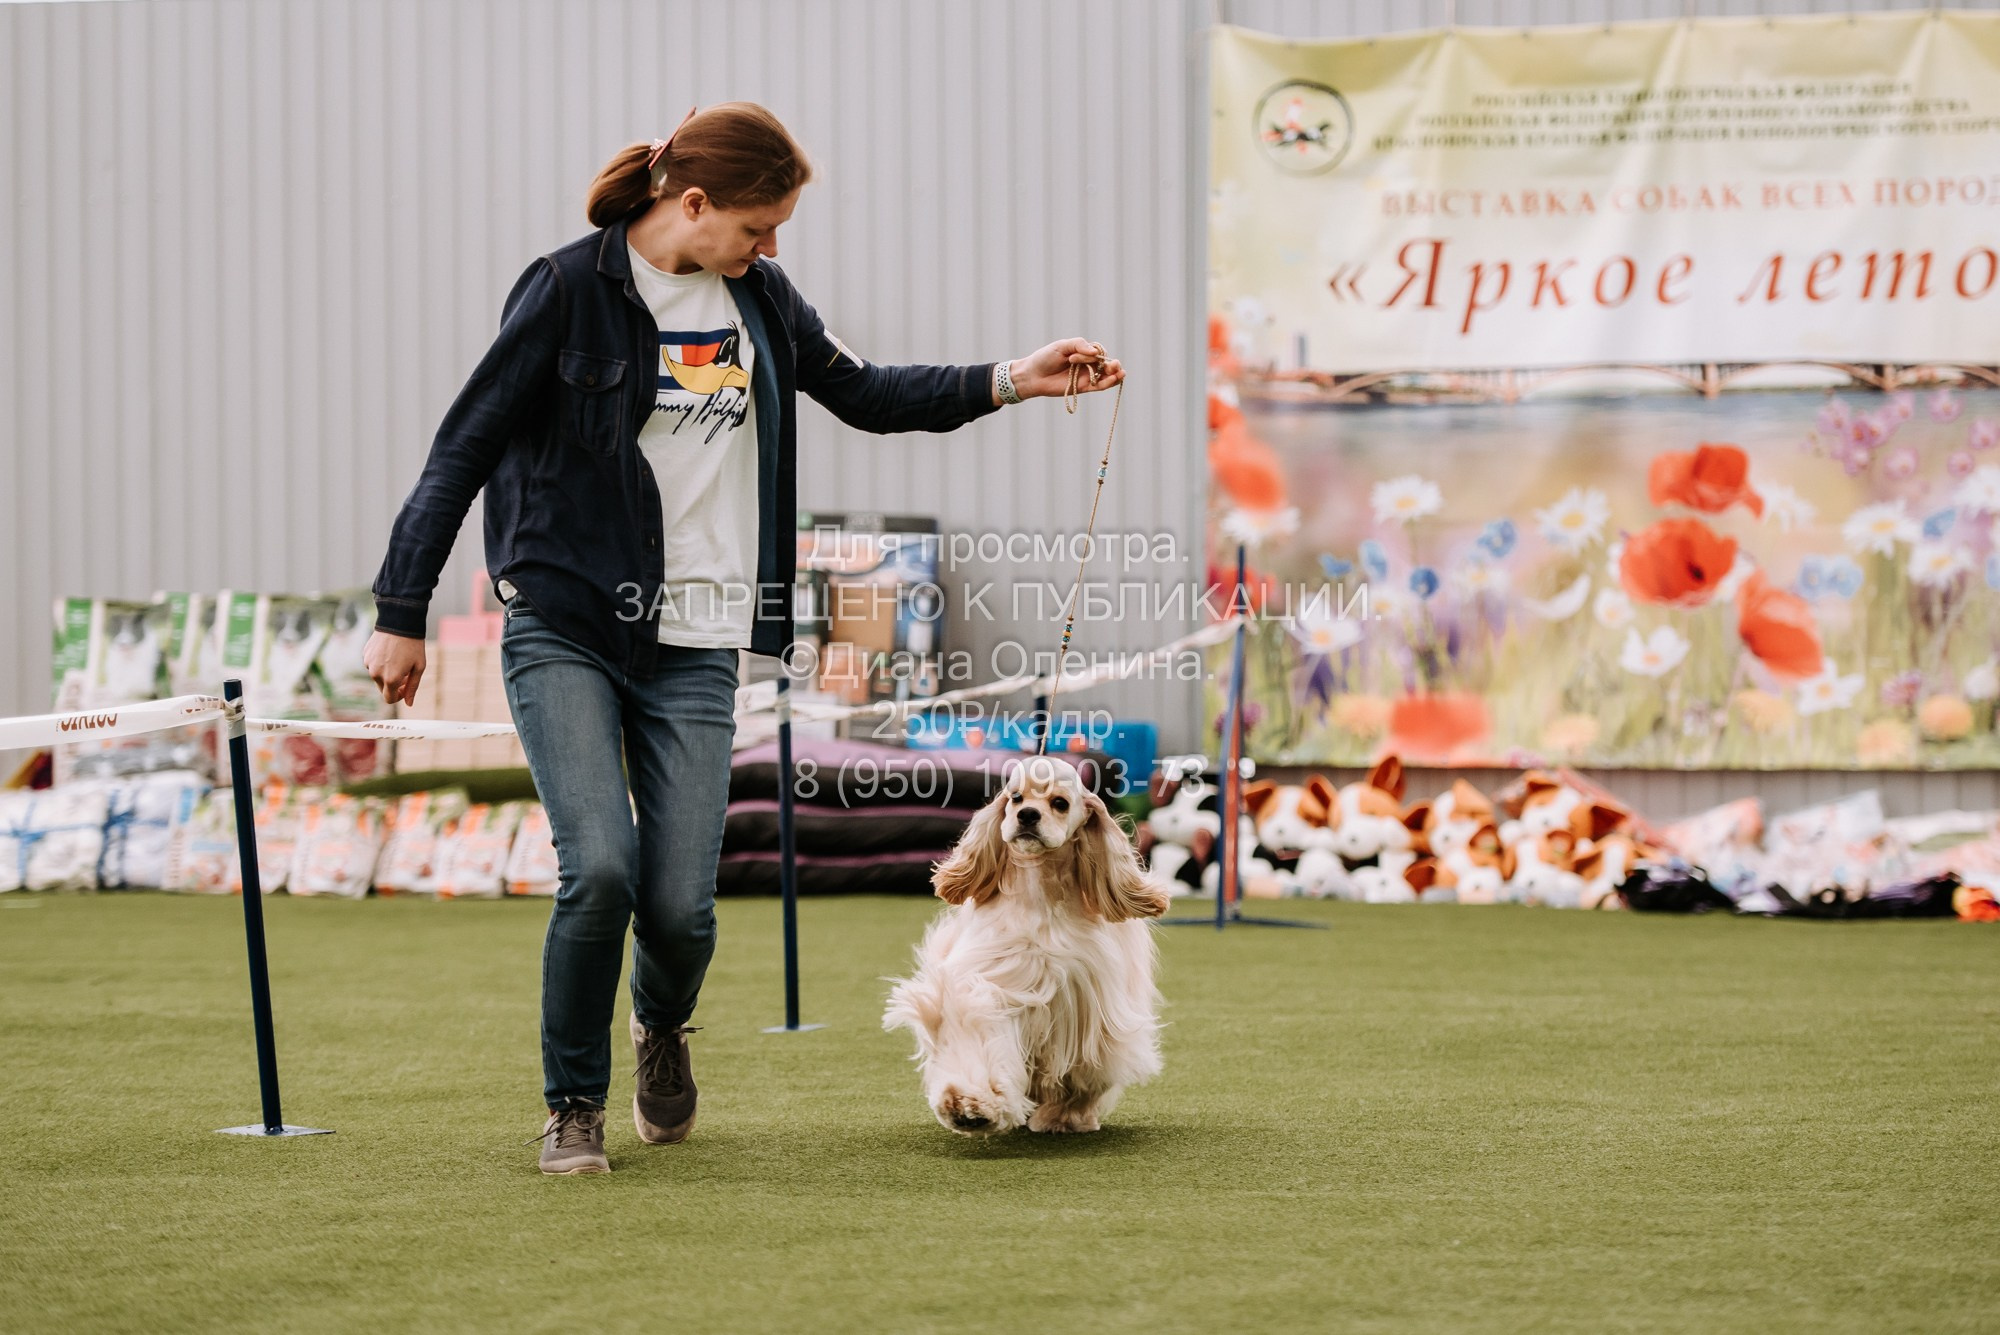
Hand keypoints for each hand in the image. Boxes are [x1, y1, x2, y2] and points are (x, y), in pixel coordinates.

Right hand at [364, 630, 426, 706]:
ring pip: (377, 677)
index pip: (389, 699)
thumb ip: (413, 687)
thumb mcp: (419, 667)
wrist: (399, 622)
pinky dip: (380, 663)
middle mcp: (376, 674)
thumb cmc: (413, 645)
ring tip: (398, 659)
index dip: (399, 697)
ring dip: (387, 673)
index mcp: (390, 679)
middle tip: (406, 672)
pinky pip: (372, 665)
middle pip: (383, 689)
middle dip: (394, 685)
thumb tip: (409, 703)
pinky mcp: (365, 655)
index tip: (406, 687)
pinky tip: (390, 652)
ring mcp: (368, 664)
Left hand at [1001, 338, 1124, 402]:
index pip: (1097, 352)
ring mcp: (1086, 376)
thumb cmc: (1045, 358)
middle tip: (1114, 365)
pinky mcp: (1083, 388)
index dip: (1093, 354)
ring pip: (1105, 375)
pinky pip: (1099, 386)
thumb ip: (1079, 345)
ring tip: (1120, 373)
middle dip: (1113, 364)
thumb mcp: (1061, 346)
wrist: (1033, 375)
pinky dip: (1108, 383)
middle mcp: (1087, 364)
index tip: (1074, 356)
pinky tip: (1115, 380)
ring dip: (1115, 374)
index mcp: (1083, 352)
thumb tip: (1095, 352)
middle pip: (1106, 364)